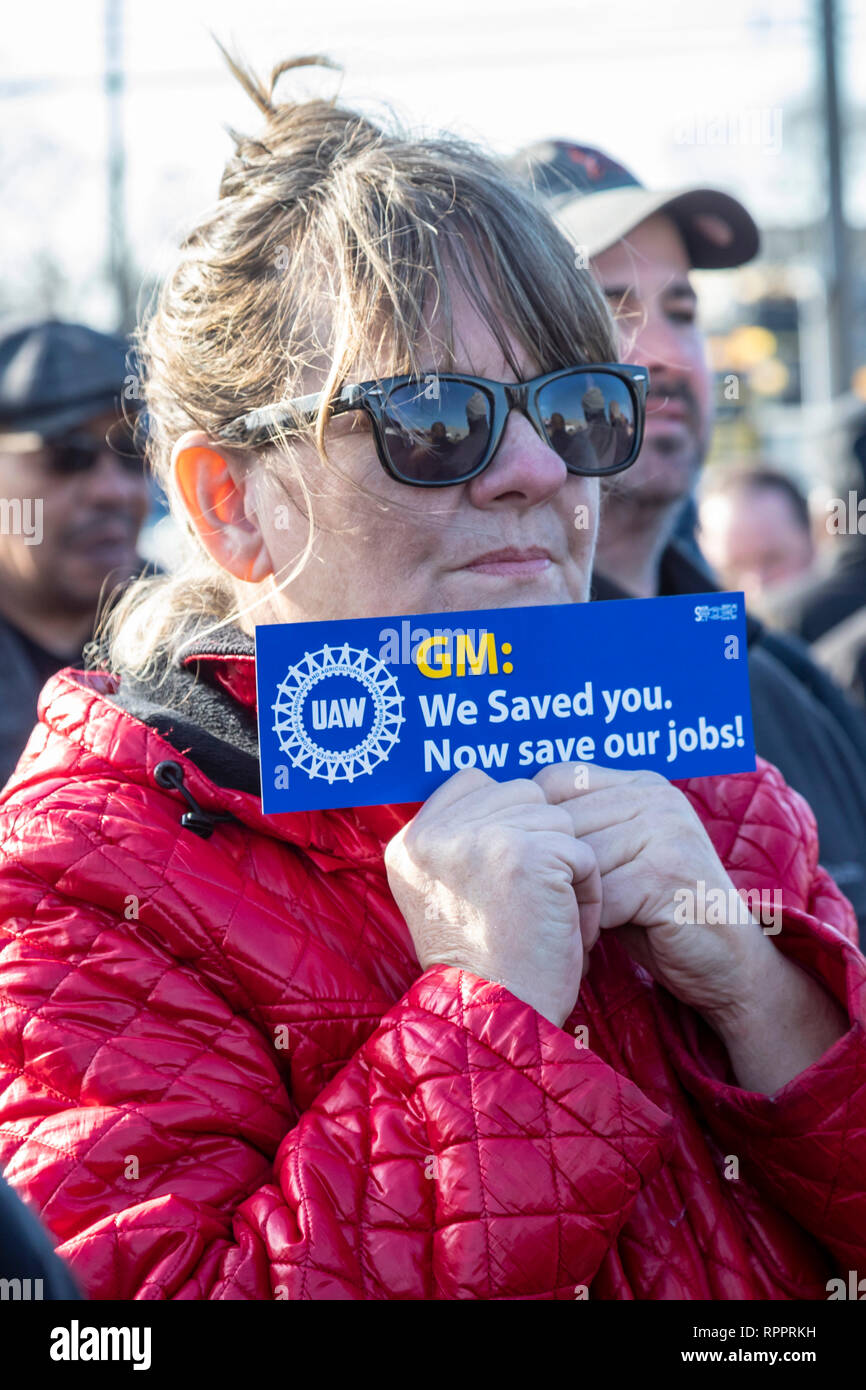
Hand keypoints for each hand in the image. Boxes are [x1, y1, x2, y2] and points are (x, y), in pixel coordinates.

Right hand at [384, 768, 601, 1027]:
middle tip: (531, 902)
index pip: (474, 782)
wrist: (491, 1022)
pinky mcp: (527, 853)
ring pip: (555, 818)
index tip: (510, 874)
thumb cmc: (482, 966)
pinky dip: (587, 891)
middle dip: (540, 842)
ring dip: (566, 865)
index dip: (507, 820)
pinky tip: (565, 928)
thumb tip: (516, 795)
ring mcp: (480, 838)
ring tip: (547, 916)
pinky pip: (581, 851)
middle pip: (521, 794)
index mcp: (409, 841)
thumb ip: (461, 840)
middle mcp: (434, 833)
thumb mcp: (444, 894)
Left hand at [533, 762, 761, 1025]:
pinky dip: (585, 926)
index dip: (535, 826)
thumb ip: (577, 836)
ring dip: (562, 903)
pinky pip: (600, 897)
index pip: (556, 779)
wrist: (728, 965)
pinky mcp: (668, 873)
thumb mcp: (615, 862)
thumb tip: (498, 824)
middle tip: (536, 910)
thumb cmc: (657, 916)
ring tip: (559, 930)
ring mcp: (666, 831)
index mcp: (639, 783)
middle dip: (544, 872)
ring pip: (577, 861)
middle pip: (563, 822)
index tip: (530, 868)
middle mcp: (655, 796)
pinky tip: (584, 946)